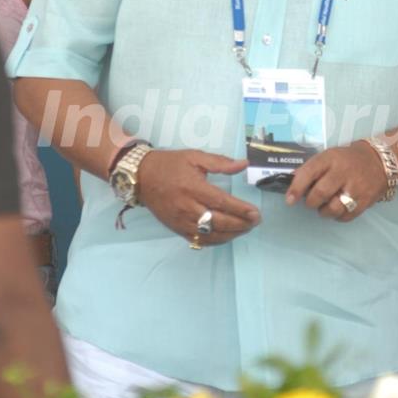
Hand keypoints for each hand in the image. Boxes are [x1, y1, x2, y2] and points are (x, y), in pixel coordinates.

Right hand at [137, 150, 259, 245]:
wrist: (142, 177)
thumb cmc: (171, 164)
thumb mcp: (195, 156)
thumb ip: (220, 162)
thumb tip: (243, 164)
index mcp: (193, 187)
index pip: (221, 202)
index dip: (241, 210)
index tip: (256, 213)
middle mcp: (187, 207)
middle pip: (218, 222)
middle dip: (241, 224)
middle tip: (256, 221)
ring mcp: (181, 221)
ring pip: (210, 235)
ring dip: (231, 235)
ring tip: (245, 229)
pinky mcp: (176, 229)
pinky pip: (199, 240)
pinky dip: (216, 241)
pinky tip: (227, 236)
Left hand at [285, 142, 386, 220]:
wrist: (379, 161)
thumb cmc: (348, 159)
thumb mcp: (329, 156)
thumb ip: (312, 169)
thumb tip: (292, 182)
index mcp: (331, 158)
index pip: (309, 172)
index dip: (296, 188)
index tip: (290, 200)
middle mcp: (343, 172)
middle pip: (320, 193)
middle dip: (310, 202)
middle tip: (311, 202)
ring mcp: (356, 188)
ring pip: (333, 208)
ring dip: (323, 211)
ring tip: (324, 207)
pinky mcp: (365, 201)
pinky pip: (345, 216)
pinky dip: (337, 216)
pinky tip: (337, 209)